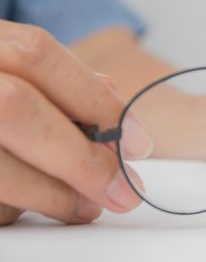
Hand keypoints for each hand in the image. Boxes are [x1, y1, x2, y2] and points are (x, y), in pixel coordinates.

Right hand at [0, 20, 146, 225]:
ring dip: (53, 194)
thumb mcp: (12, 64)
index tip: (138, 144)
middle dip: (80, 158)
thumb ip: (59, 83)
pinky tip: (36, 203)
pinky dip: (17, 205)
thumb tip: (116, 118)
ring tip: (86, 206)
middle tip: (122, 191)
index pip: (37, 55)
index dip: (94, 99)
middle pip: (17, 109)